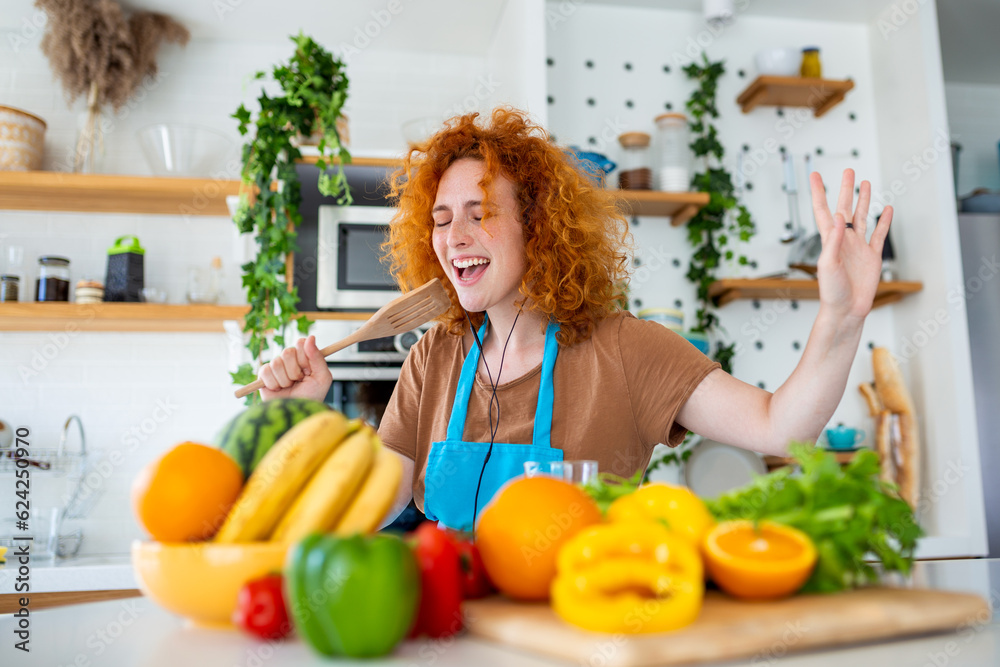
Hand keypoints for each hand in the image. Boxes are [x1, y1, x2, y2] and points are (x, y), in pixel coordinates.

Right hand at [258, 335, 332, 401]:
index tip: (307, 369)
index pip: (301, 343)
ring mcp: (277, 367)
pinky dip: (273, 383)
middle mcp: (291, 361)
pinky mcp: (264, 376)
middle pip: (288, 351)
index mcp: (305, 358)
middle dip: (295, 370)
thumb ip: (317, 357)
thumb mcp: (322, 378)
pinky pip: (265, 370)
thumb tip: (310, 337)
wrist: (295, 414)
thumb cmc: (311, 397)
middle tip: (298, 381)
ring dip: (285, 380)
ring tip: (289, 388)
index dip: (304, 356)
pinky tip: (278, 390)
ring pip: (277, 362)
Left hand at [809, 169, 892, 319]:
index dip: (819, 192)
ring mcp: (858, 246)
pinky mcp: (872, 256)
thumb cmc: (831, 292)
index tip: (814, 175)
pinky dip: (883, 221)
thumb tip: (839, 219)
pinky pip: (879, 234)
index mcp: (829, 239)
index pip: (822, 210)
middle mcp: (843, 239)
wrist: (846, 310)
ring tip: (865, 183)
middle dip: (845, 189)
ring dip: (863, 200)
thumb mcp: (828, 265)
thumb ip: (833, 241)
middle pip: (844, 207)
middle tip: (848, 171)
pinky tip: (886, 209)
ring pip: (861, 217)